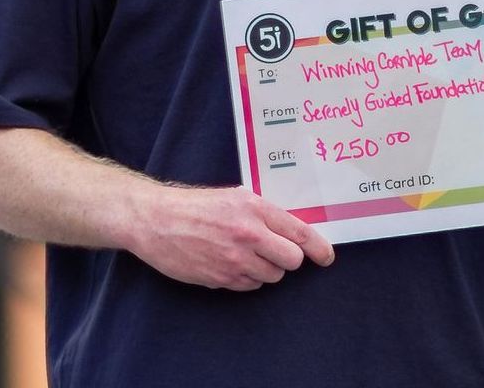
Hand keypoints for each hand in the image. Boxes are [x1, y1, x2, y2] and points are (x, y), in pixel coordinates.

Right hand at [125, 183, 334, 290]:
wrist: (157, 220)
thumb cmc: (196, 206)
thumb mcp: (235, 198)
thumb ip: (264, 214)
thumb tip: (293, 231)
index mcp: (255, 209)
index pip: (300, 233)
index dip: (319, 248)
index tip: (327, 257)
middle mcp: (248, 235)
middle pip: (291, 261)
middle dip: (289, 259)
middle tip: (277, 252)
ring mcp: (234, 260)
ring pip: (272, 276)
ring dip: (266, 269)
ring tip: (245, 254)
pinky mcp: (220, 278)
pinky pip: (249, 285)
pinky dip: (247, 278)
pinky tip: (231, 263)